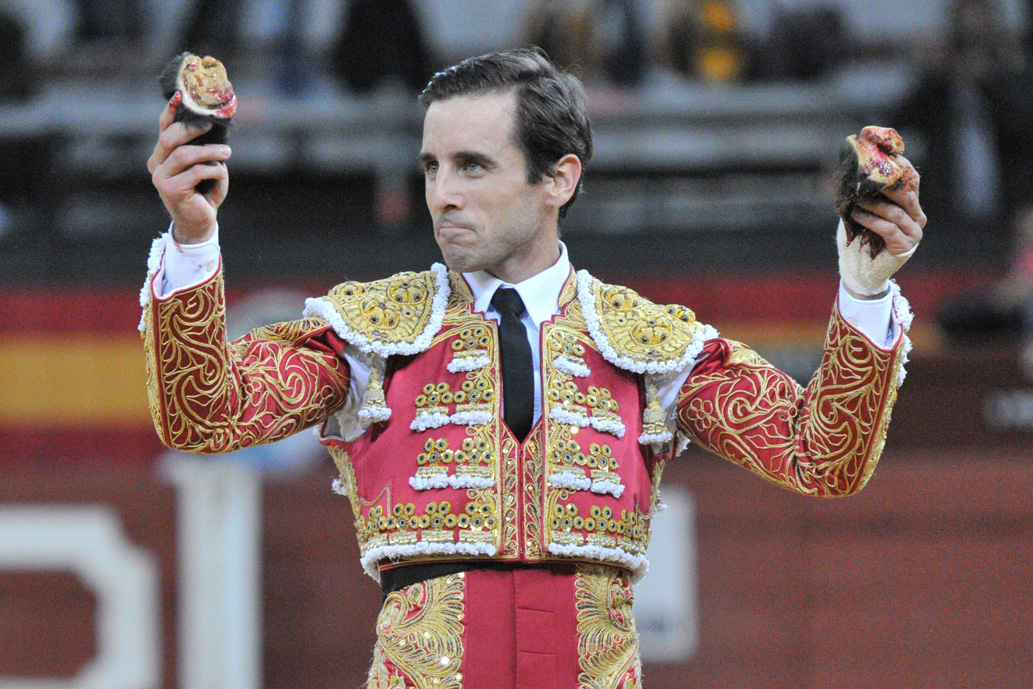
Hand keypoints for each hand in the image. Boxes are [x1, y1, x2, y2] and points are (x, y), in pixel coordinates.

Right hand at [147, 92, 231, 243]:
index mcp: (163, 155)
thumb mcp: (206, 165)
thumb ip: (204, 147)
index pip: (164, 128)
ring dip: (210, 152)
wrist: (201, 222)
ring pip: (184, 154)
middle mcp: (157, 164)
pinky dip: (212, 170)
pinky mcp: (171, 190)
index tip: (181, 95)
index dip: (171, 111)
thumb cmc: (205, 192)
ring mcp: (161, 178)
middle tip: (213, 125)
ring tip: (226, 153)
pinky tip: (221, 174)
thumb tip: (215, 124)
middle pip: (171, 137)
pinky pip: (195, 172)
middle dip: (193, 128)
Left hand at [849, 156, 925, 255]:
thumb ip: (862, 194)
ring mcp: (914, 233)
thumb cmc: (861, 239)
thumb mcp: (862, 211)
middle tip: (868, 175)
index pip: (912, 181)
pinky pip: (888, 229)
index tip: (888, 153)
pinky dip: (870, 220)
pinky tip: (857, 214)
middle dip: (887, 184)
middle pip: (907, 194)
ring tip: (856, 198)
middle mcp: (917, 217)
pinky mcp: (904, 246)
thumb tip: (847, 171)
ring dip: (873, 204)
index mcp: (911, 206)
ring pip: (896, 212)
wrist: (861, 271)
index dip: (902, 166)